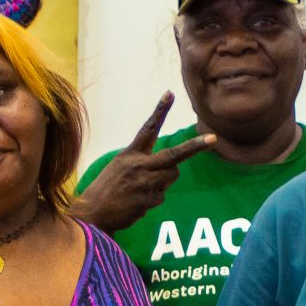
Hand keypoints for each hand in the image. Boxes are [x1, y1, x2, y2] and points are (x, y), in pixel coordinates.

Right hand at [74, 93, 216, 232]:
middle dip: (194, 147)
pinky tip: (135, 202)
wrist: (93, 212)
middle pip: (173, 155)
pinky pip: (162, 196)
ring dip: (164, 180)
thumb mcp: (121, 165)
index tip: (170, 93)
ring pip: (172, 175)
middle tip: (212, 139)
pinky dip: (153, 199)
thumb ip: (145, 162)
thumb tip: (174, 168)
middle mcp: (139, 165)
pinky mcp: (148, 200)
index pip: (148, 128)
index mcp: (130, 153)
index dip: (160, 111)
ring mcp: (145, 183)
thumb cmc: (108, 186)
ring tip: (141, 187)